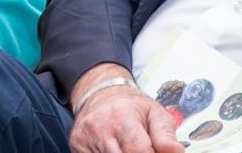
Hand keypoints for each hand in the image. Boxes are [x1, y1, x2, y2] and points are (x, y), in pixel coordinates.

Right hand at [69, 87, 183, 152]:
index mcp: (123, 118)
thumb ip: (166, 135)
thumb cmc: (131, 107)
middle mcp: (101, 129)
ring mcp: (85, 139)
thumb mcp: (154, 113)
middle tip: (144, 150)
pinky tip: (116, 149)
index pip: (139, 152)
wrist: (100, 95)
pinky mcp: (76, 146)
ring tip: (128, 147)